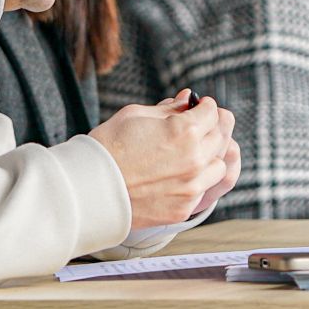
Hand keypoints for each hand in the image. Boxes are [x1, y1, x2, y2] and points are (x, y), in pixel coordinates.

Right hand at [92, 90, 232, 228]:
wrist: (88, 190)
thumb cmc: (107, 148)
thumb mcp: (136, 115)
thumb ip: (168, 109)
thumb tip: (187, 100)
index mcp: (185, 131)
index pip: (212, 112)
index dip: (205, 106)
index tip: (199, 107)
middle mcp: (195, 159)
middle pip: (221, 137)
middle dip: (213, 127)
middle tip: (201, 126)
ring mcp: (191, 187)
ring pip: (218, 166)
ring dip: (210, 156)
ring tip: (191, 153)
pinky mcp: (183, 208)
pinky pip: (202, 190)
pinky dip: (197, 181)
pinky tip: (179, 176)